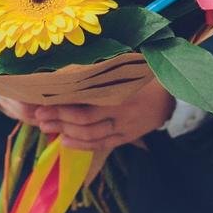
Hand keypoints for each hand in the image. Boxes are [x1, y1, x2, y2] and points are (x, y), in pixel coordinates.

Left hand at [26, 83, 174, 153]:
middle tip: (39, 116)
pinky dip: (82, 145)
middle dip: (58, 119)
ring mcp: (125, 126)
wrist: (173, 93)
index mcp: (119, 90)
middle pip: (83, 120)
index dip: (60, 105)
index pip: (84, 101)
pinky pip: (102, 144)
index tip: (40, 102)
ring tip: (47, 128)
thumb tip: (66, 69)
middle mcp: (122, 110)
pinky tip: (65, 141)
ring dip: (66, 133)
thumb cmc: (144, 73)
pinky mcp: (127, 137)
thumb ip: (99, 70)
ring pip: (91, 135)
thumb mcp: (124, 67)